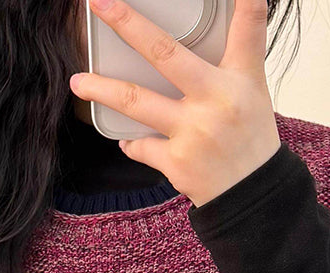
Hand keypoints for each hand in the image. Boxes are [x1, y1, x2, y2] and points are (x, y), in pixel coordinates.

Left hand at [69, 0, 280, 208]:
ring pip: (136, 101)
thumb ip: (237, 53)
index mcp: (239, 79)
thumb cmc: (249, 138)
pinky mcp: (176, 162)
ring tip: (77, 82)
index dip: (244, 2)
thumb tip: (234, 12)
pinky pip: (141, 146)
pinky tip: (127, 140)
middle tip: (98, 4)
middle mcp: (216, 101)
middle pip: (164, 53)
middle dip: (128, 24)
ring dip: (101, 89)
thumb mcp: (253, 90)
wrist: (252, 196)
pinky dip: (131, 142)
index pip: (246, 29)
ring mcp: (193, 132)